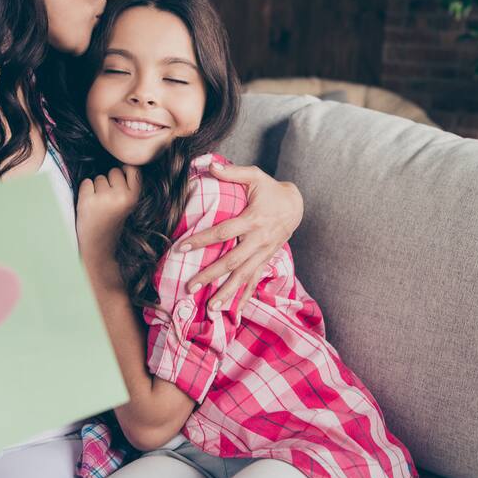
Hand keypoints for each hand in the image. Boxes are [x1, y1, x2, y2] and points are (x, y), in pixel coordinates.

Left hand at [76, 166, 140, 272]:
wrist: (98, 245)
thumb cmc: (112, 220)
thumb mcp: (128, 203)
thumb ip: (128, 185)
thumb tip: (120, 163)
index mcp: (133, 198)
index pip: (133, 169)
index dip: (125, 170)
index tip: (121, 180)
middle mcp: (121, 196)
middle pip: (114, 171)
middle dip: (109, 182)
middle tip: (108, 201)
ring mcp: (104, 198)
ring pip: (99, 177)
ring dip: (97, 188)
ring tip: (99, 205)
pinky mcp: (87, 200)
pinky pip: (86, 183)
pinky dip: (85, 191)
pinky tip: (90, 205)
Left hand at [179, 162, 302, 308]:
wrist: (296, 205)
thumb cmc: (270, 189)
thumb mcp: (255, 176)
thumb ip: (233, 172)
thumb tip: (210, 165)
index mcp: (254, 219)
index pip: (224, 232)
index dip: (202, 239)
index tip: (181, 247)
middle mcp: (259, 239)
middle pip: (232, 261)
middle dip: (211, 275)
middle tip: (190, 286)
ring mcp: (265, 253)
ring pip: (244, 276)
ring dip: (227, 292)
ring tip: (211, 308)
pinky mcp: (267, 260)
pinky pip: (255, 281)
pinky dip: (245, 296)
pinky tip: (234, 311)